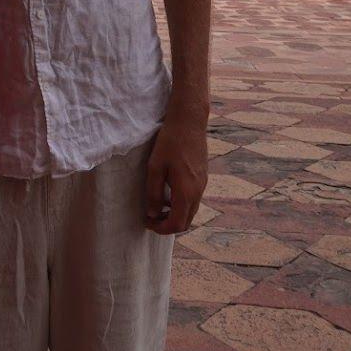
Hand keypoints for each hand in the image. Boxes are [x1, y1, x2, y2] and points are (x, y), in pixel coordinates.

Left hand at [144, 115, 208, 234]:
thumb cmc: (170, 142)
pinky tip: (169, 192)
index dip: (161, 228)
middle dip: (168, 225)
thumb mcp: (155, 167)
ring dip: (175, 214)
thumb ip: (154, 193)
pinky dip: (181, 204)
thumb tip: (153, 214)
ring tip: (158, 206)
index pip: (177, 224)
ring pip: (191, 211)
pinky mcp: (203, 177)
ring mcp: (203, 185)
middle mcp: (198, 192)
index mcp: (186, 192)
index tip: (147, 221)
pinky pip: (194, 199)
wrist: (189, 122)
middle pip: (186, 222)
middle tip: (151, 217)